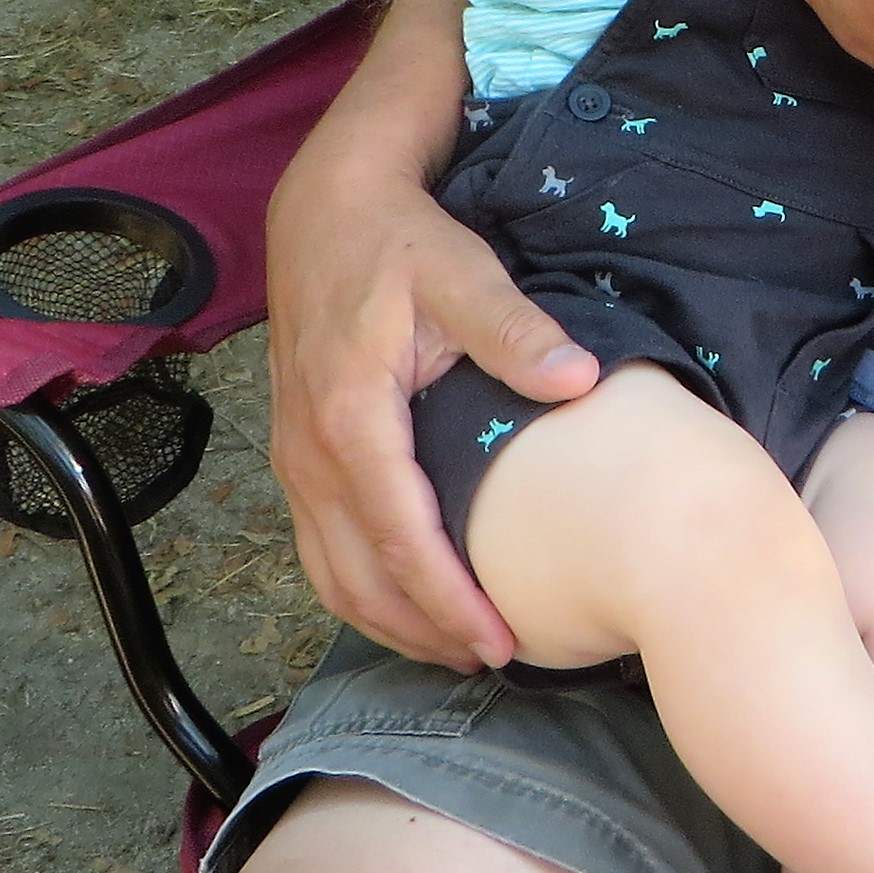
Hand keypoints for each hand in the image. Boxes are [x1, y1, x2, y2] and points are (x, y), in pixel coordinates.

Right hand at [265, 124, 600, 671]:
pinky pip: (320, 548)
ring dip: (388, 621)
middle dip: (423, 630)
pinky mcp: (297, 456)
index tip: (499, 641)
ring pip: (330, 573)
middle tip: (492, 661)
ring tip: (456, 651)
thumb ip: (516, 329)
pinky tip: (408, 603)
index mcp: (352, 416)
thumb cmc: (398, 242)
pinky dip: (361, 590)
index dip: (447, 599)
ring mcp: (295, 459)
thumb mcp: (463, 272)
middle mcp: (311, 451)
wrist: (325, 210)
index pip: (400, 536)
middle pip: (359, 575)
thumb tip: (578, 379)